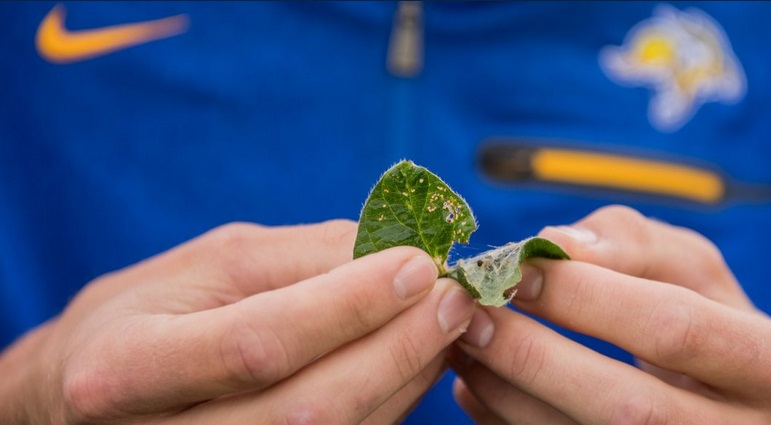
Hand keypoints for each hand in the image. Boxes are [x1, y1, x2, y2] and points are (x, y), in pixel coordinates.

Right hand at [0, 220, 474, 423]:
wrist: (91, 391)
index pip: (259, 345)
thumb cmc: (149, 315)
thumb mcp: (206, 265)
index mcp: (127, 367)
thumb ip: (301, 260)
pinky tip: (417, 358)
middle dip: (398, 348)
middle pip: (309, 409)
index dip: (348, 307)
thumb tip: (400, 249)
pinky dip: (393, 401)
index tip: (420, 266)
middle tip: (456, 297)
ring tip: (446, 320)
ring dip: (408, 376)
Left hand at [449, 205, 770, 423]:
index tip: (517, 267)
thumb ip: (633, 244)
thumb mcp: (693, 271)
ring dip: (511, 395)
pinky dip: (509, 424)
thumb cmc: (706, 322)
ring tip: (462, 344)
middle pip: (631, 407)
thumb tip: (557, 244)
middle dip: (539, 356)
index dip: (588, 296)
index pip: (675, 327)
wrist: (731, 407)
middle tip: (475, 314)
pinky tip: (475, 386)